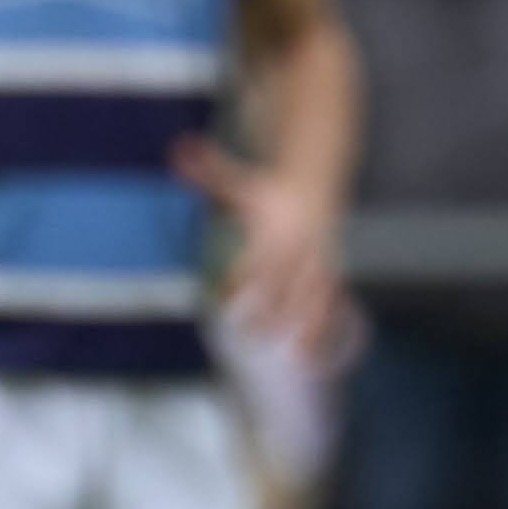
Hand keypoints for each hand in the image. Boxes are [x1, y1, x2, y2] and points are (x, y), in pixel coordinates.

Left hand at [176, 133, 340, 354]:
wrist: (315, 176)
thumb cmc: (268, 188)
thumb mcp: (238, 180)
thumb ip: (207, 170)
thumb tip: (175, 148)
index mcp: (275, 227)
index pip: (256, 257)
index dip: (241, 278)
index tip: (224, 298)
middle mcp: (298, 245)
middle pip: (285, 282)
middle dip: (272, 309)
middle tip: (253, 338)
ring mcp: (317, 259)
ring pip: (317, 296)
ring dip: (310, 327)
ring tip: (299, 360)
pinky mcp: (328, 270)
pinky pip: (332, 303)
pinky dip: (328, 330)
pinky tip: (319, 360)